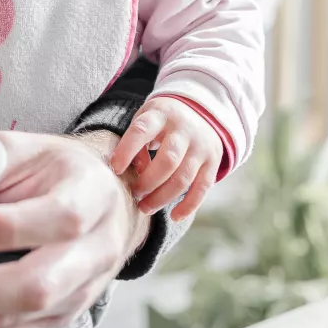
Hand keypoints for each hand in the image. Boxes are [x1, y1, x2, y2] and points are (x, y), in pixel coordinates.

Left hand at [0, 130, 147, 327]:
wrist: (109, 204)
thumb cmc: (60, 171)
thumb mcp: (31, 149)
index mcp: (90, 196)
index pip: (59, 218)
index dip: (8, 227)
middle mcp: (93, 252)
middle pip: (37, 286)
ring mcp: (78, 292)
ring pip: (20, 320)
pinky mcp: (58, 318)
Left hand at [110, 96, 222, 218]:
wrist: (201, 110)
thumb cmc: (161, 120)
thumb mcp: (146, 119)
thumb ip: (138, 142)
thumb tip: (136, 171)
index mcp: (160, 114)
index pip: (142, 131)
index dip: (127, 150)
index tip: (115, 168)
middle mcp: (184, 129)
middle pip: (167, 160)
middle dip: (148, 182)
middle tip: (134, 194)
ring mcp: (201, 146)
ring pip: (183, 178)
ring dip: (162, 197)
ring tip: (145, 207)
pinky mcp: (213, 161)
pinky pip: (202, 188)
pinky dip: (188, 206)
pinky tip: (174, 216)